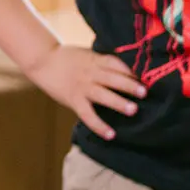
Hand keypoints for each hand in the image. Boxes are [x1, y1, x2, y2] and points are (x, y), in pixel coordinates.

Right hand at [26, 45, 141, 140]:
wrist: (42, 60)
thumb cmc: (67, 58)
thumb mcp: (87, 55)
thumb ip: (103, 62)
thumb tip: (127, 71)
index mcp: (95, 60)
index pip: (116, 63)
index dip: (131, 70)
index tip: (146, 77)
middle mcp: (90, 73)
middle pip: (112, 78)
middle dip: (129, 85)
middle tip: (145, 93)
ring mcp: (82, 87)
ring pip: (102, 95)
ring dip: (118, 102)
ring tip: (133, 110)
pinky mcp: (73, 100)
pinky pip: (88, 114)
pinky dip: (99, 125)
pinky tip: (111, 134)